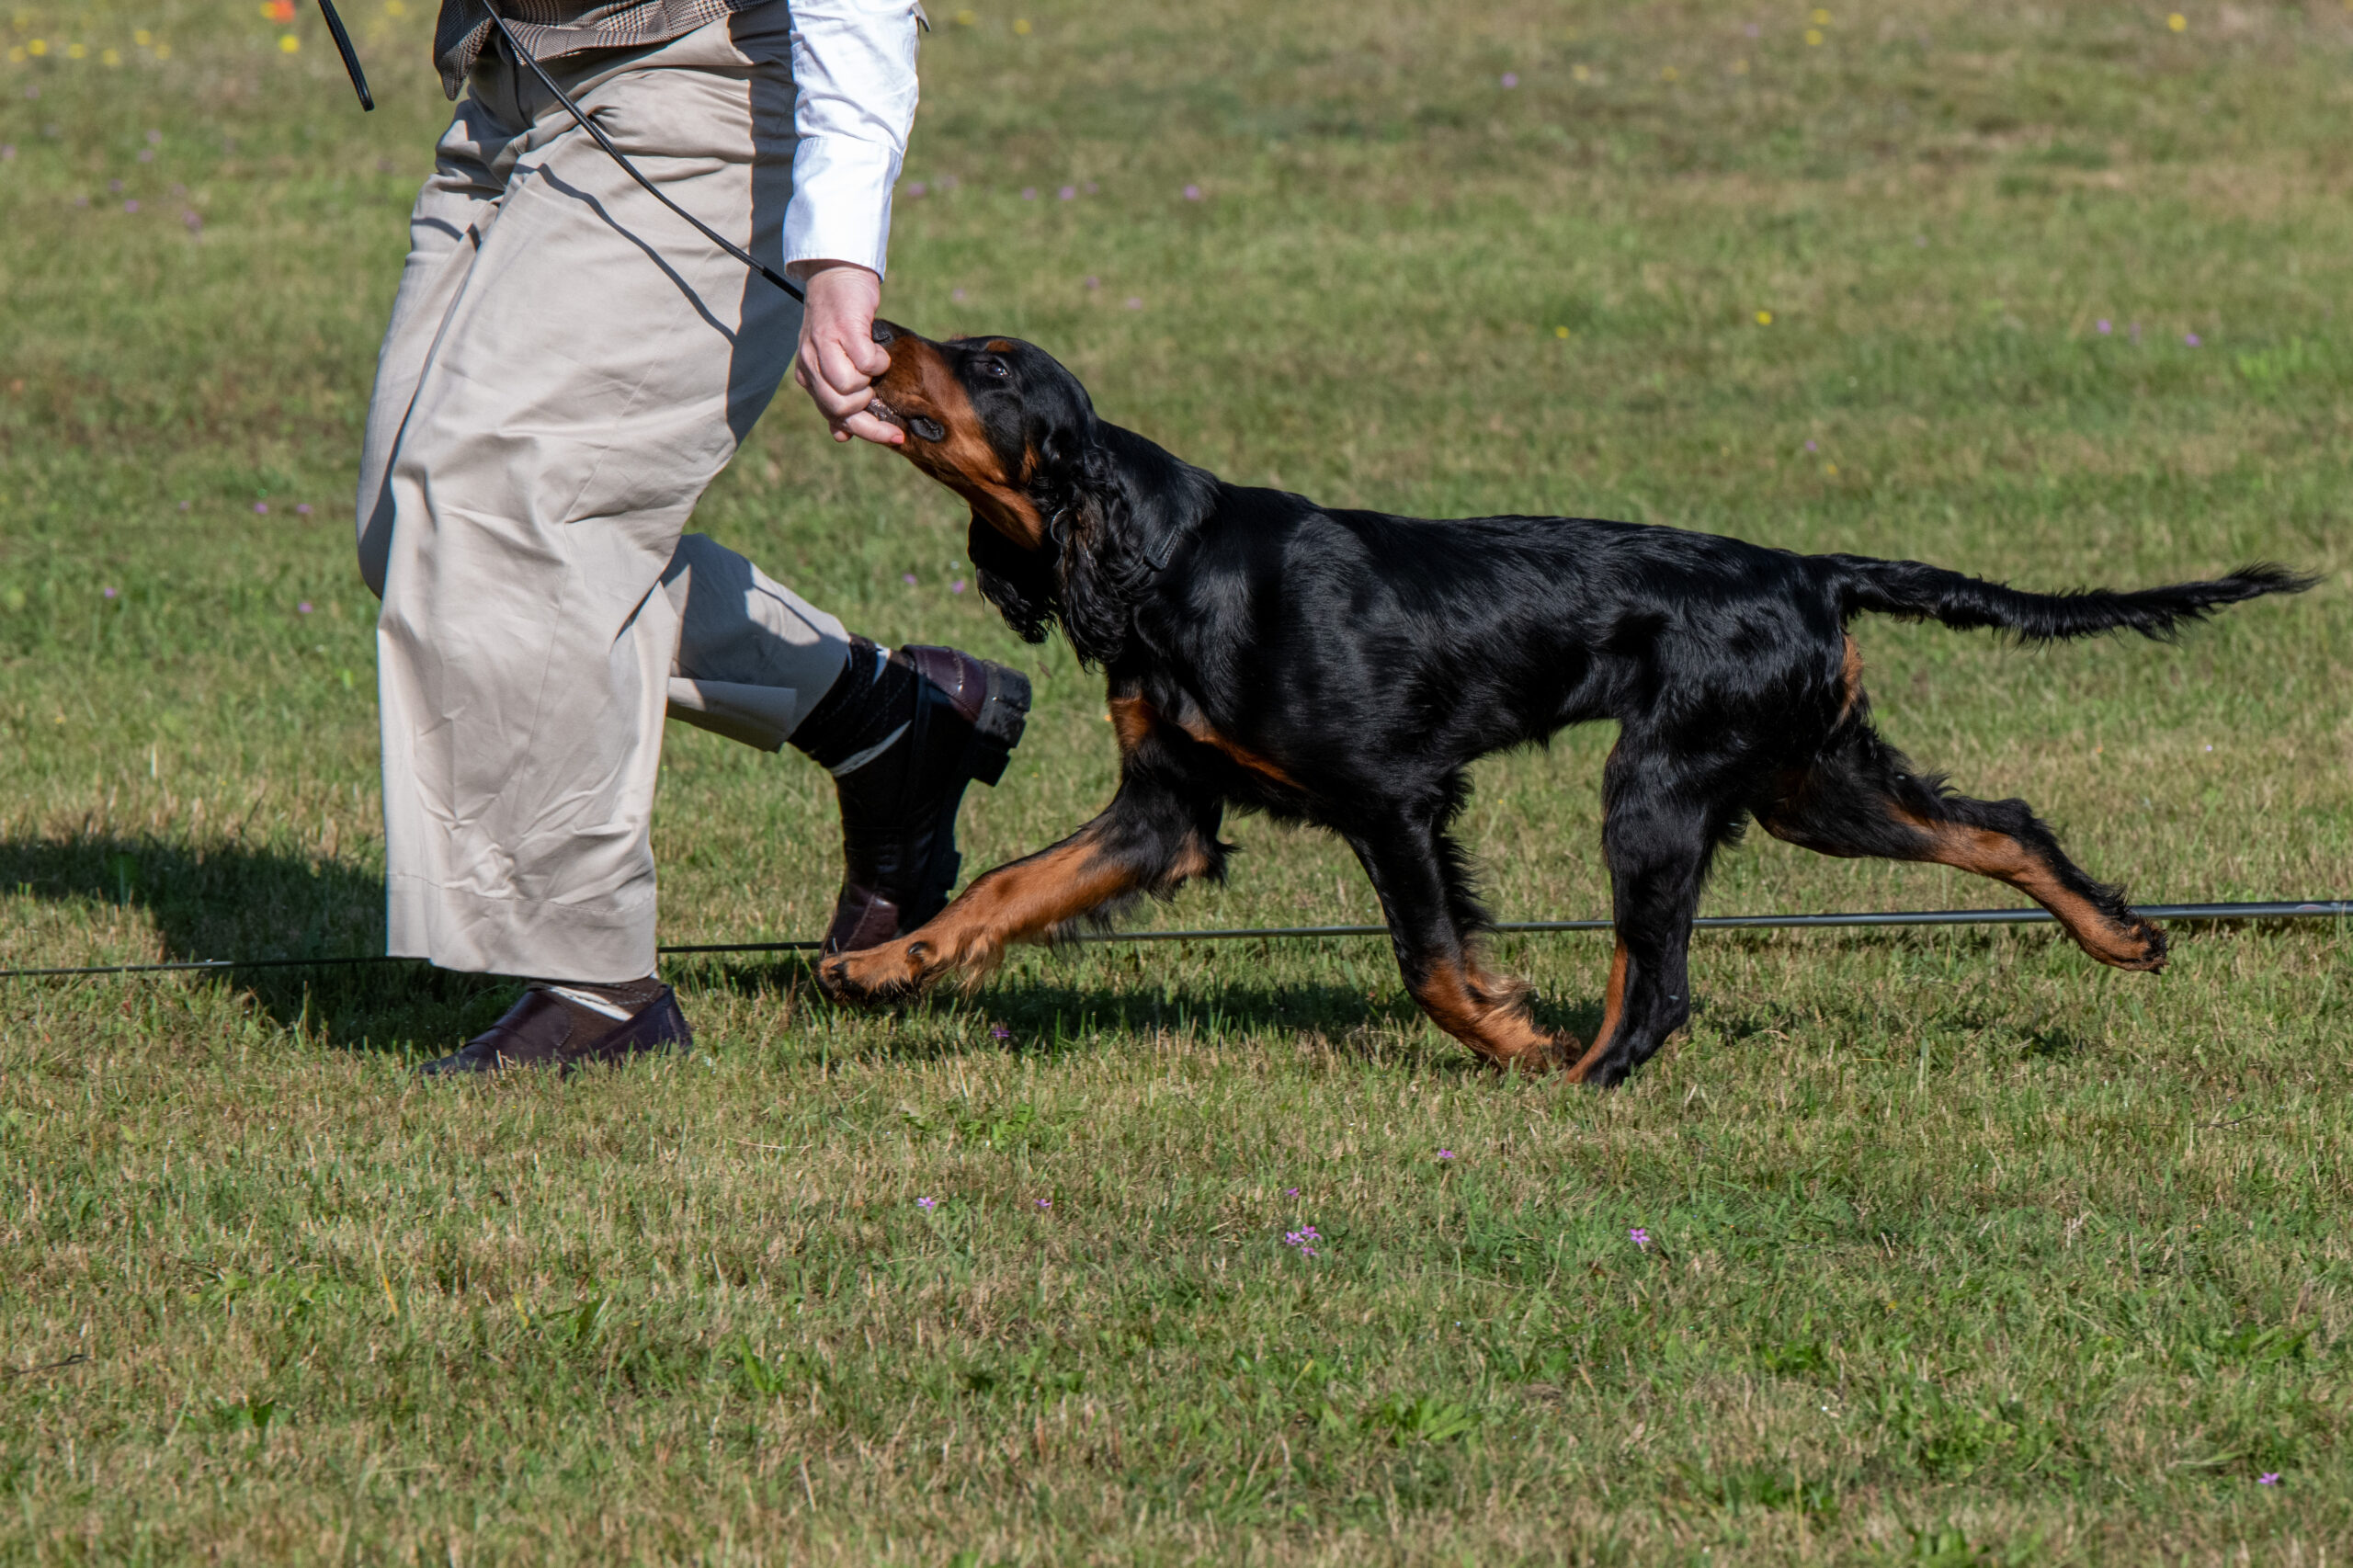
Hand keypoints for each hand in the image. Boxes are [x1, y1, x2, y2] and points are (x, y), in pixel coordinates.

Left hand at [791, 261, 901, 446]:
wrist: (836, 274)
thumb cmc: (841, 319)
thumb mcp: (834, 359)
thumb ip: (837, 395)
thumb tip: (842, 437)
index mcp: (808, 376)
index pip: (835, 418)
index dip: (868, 431)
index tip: (896, 436)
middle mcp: (810, 364)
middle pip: (841, 410)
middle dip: (869, 408)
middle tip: (880, 392)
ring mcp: (824, 347)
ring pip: (849, 391)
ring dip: (870, 382)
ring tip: (873, 365)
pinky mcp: (844, 330)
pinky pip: (866, 364)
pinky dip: (879, 361)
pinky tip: (876, 348)